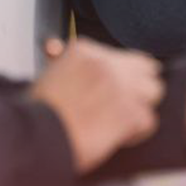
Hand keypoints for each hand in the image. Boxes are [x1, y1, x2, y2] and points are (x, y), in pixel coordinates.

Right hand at [32, 38, 163, 173]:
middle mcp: (106, 63)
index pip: (124, 56)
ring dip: (140, 108)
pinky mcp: (128, 112)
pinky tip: (116, 138)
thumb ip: (62, 62)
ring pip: (153, 92)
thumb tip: (54, 47)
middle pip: (147, 70)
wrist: (32, 139)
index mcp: (84, 50)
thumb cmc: (35, 114)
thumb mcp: (47, 76)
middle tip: (124, 106)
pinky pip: (149, 121)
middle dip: (139, 88)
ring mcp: (120, 87)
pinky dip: (136, 133)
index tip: (114, 90)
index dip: (124, 76)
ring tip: (120, 123)